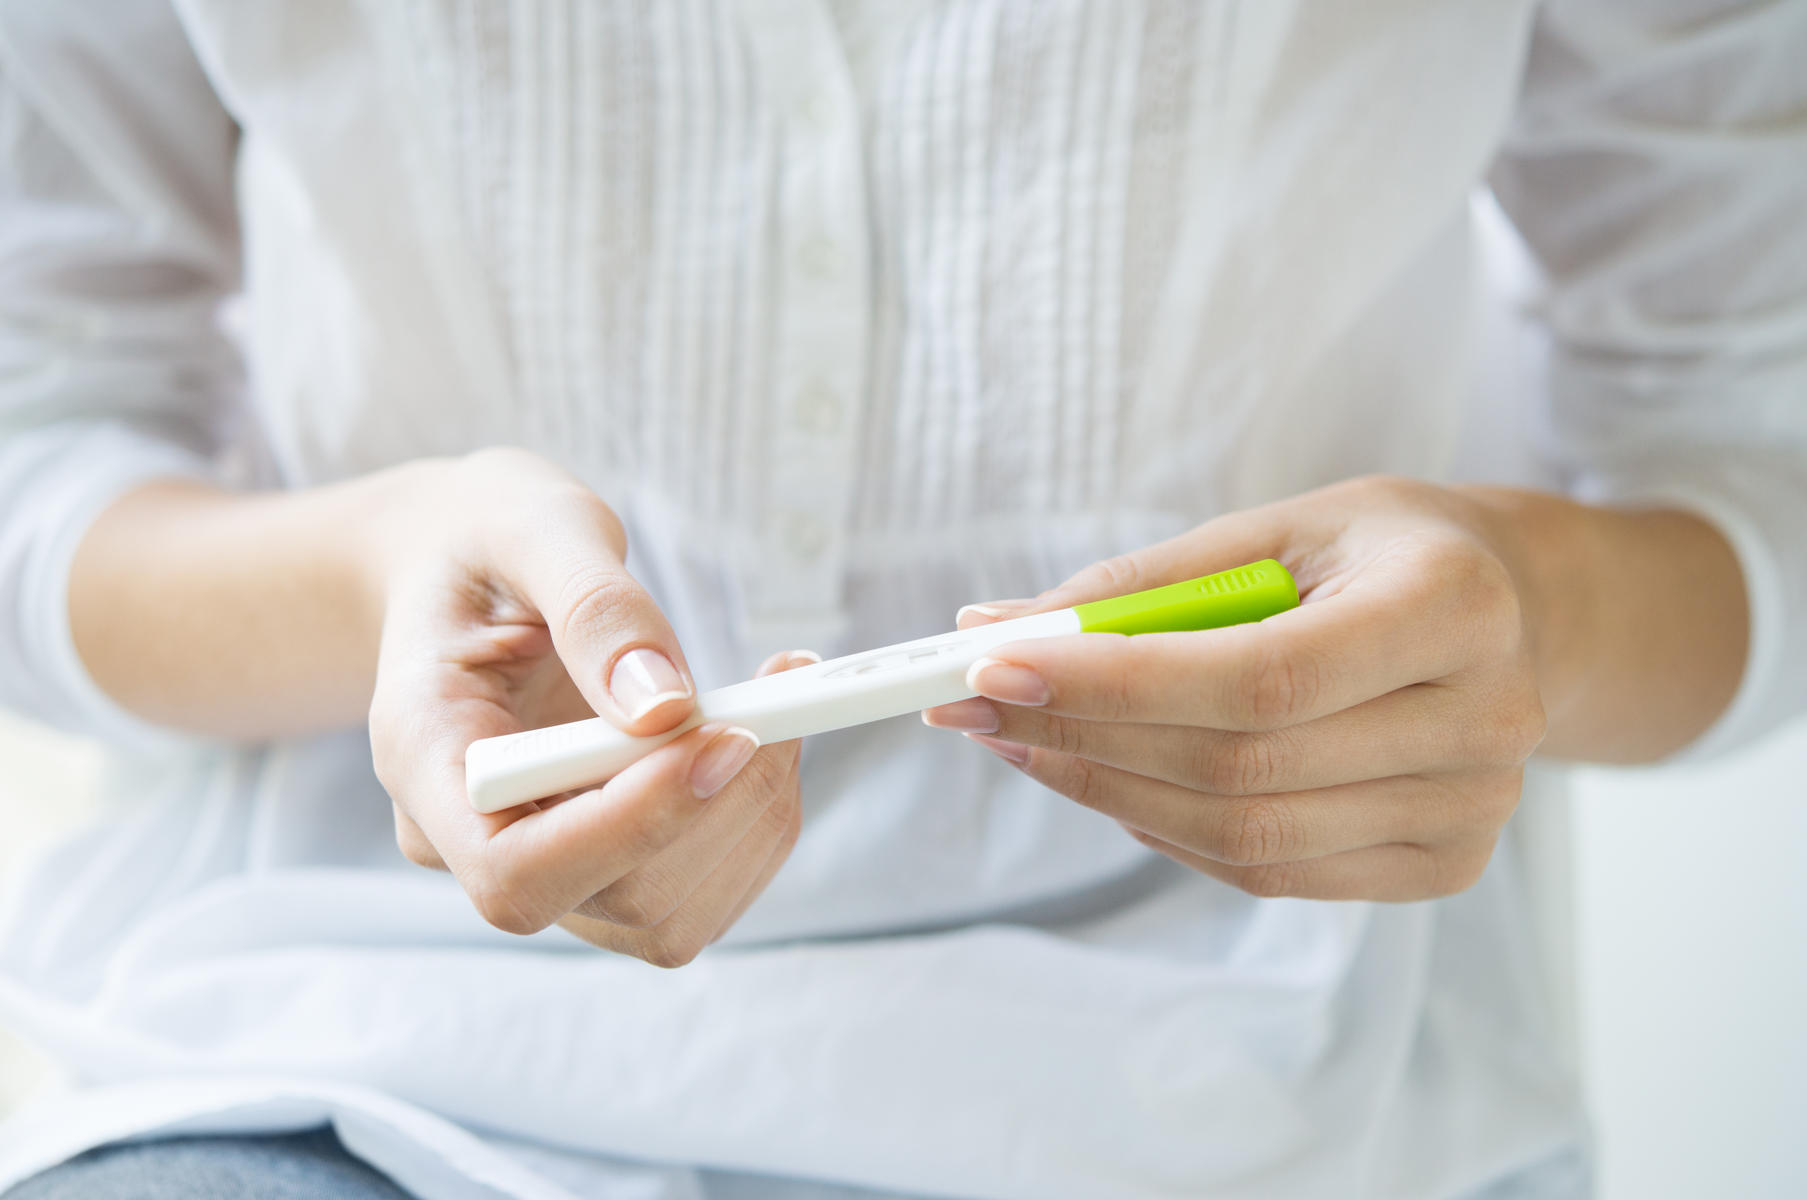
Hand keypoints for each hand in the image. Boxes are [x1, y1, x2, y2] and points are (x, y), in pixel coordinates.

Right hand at [366, 448, 807, 963]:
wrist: (472, 565)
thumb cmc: (490, 537)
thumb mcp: (534, 530)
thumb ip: (597, 612)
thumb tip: (665, 708)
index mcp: (425, 762)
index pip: (514, 871)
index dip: (631, 827)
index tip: (725, 736)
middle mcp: (472, 840)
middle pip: (617, 900)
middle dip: (721, 805)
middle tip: (776, 694)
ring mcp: (542, 864)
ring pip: (671, 917)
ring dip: (754, 815)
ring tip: (776, 701)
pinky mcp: (605, 865)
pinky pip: (701, 891)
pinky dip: (758, 817)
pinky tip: (765, 731)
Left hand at [924, 476, 1551, 901]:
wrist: (1514, 611)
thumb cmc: (1381, 554)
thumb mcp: (1278, 529)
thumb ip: (1146, 584)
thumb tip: (997, 627)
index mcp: (1452, 606)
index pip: (1260, 677)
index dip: (1117, 684)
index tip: (995, 666)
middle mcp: (1483, 721)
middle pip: (1240, 768)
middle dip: (1080, 737)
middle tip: (974, 706)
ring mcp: (1473, 811)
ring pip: (1243, 836)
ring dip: (1105, 790)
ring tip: (1021, 740)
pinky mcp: (1445, 865)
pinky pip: (1269, 870)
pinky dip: (1168, 828)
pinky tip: (1109, 778)